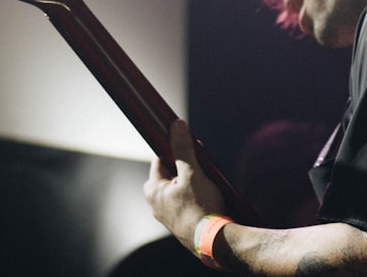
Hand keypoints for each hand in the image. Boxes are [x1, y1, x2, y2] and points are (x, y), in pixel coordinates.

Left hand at [144, 119, 226, 250]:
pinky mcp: (179, 222)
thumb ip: (183, 149)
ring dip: (192, 181)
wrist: (213, 240)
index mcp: (153, 189)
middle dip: (186, 166)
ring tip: (208, 181)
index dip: (175, 149)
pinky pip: (185, 201)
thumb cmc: (200, 208)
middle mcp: (156, 203)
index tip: (190, 145)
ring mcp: (167, 215)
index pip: (160, 159)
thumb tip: (176, 126)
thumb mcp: (192, 173)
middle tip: (202, 164)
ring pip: (179, 187)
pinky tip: (208, 196)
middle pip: (171, 173)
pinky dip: (195, 195)